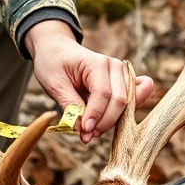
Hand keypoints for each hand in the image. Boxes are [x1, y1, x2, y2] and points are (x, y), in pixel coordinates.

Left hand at [24, 20, 153, 143]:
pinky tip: (107, 124)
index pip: (103, 94)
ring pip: (127, 104)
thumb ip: (70, 104)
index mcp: (97, 63)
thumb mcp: (55, 83)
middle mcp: (115, 67)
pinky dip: (121, 115)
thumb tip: (82, 128)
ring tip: (92, 132)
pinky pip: (130, 101)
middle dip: (105, 122)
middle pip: (120, 101)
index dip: (95, 115)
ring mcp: (122, 74)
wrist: (57, 48)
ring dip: (112, 122)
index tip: (84, 132)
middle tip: (87, 136)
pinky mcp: (122, 83)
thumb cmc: (54, 62)